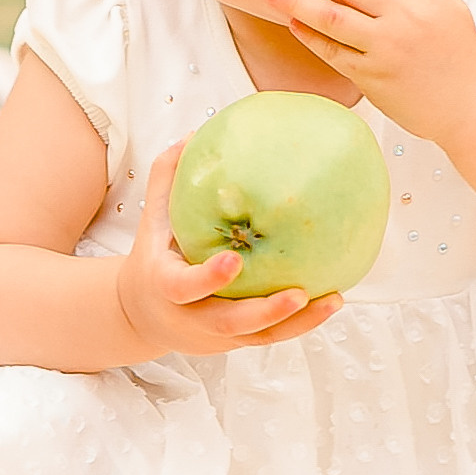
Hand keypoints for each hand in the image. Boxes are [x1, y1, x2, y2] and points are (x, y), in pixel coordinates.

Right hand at [115, 142, 341, 358]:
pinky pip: (273, 336)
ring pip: (260, 336)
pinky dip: (303, 323)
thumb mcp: (152, 218)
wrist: (141, 315)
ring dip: (298, 322)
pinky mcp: (237, 341)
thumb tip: (196, 132)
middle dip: (266, 311)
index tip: (235, 258)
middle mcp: (192, 317)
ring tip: (334, 299)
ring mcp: (217, 335)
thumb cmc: (153, 254)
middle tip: (299, 293)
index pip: (184, 287)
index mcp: (167, 286)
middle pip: (230, 323)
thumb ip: (168, 178)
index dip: (208, 278)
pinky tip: (333, 301)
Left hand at [266, 0, 475, 143]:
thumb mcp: (451, 5)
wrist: (469, 106)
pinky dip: (311, 37)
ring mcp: (387, 48)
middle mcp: (404, 18)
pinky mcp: (373, 77)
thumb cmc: (459, 53)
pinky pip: (333, 52)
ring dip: (299, 1)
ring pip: (334, 17)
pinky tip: (292, 23)